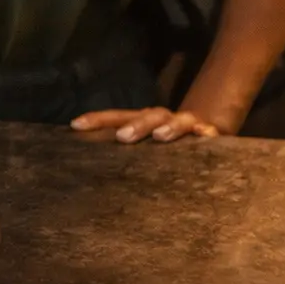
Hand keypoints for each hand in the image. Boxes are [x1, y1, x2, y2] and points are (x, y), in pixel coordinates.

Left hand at [71, 107, 220, 143]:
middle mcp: (161, 118)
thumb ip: (120, 154)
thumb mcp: (142, 148)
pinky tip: (206, 136)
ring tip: (160, 136)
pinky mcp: (208, 133)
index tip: (76, 125)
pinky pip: (209, 132)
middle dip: (135, 125)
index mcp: (140, 121)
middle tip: (122, 137)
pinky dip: (206, 133)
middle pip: (147, 116)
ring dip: (168, 126)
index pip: (116, 117)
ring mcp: (185, 124)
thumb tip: (84, 168)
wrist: (202, 131)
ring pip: (177, 120)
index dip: (97, 120)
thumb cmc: (163, 146)